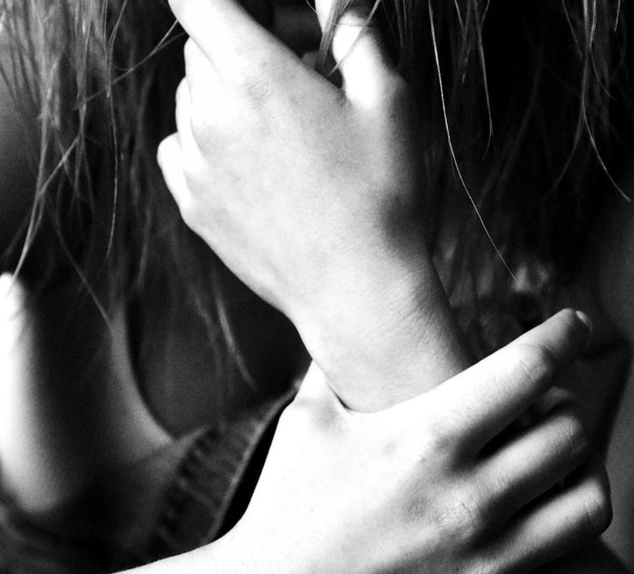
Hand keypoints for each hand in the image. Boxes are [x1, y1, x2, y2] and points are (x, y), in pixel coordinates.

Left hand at [157, 0, 457, 405]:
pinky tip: (258, 160)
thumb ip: (350, 16)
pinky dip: (209, 137)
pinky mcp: (189, 200)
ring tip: (284, 123)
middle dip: (239, 41)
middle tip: (296, 70)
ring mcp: (193, 159)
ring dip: (226, 90)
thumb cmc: (383, 189)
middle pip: (198, 42)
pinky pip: (181, 141)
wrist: (358, 292)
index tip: (262, 8)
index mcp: (254, 74)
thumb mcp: (383, 94)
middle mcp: (208, 110)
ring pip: (190, 92)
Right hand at [215, 311, 609, 573]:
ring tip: (558, 445)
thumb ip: (334, 366)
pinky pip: (571, 550)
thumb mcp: (307, 421)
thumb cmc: (287, 505)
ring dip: (582, 461)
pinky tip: (546, 499)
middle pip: (569, 430)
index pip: (525, 371)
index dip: (561, 338)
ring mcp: (487, 552)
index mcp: (427, 437)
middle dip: (566, 399)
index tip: (574, 324)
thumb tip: (338, 323)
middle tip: (549, 391)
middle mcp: (469, 494)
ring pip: (586, 497)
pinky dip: (571, 514)